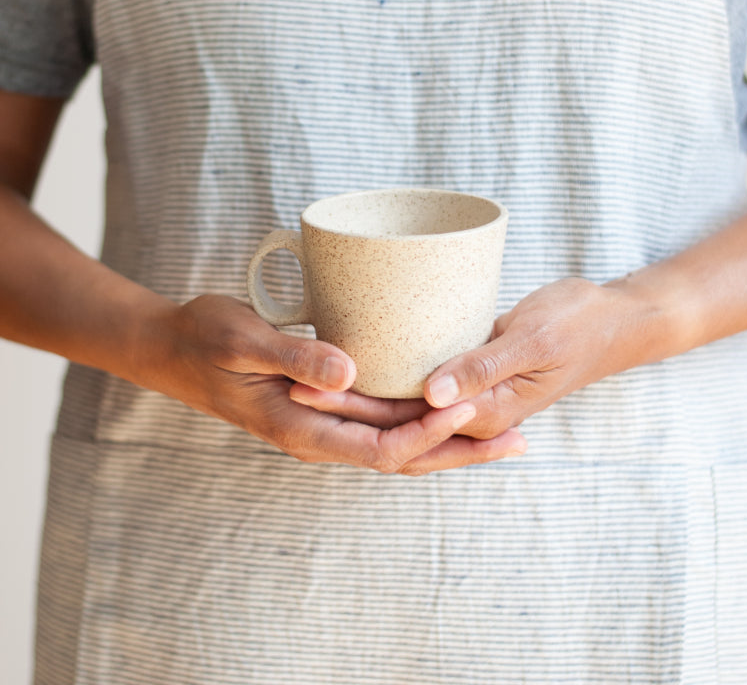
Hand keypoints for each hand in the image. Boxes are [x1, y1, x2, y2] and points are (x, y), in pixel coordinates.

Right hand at [140, 295, 526, 474]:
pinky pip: (384, 422)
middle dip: (461, 452)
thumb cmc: (205, 340)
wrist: (175, 349)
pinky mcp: (329, 405)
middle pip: (403, 458)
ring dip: (450, 440)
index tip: (468, 409)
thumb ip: (295, 355)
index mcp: (301, 428)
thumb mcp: (244, 341)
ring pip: (399, 444)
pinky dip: (423, 419)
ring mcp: (326, 424)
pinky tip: (450, 403)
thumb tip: (349, 373)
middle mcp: (320, 435)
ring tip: (504, 430)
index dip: (428, 435)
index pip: (380, 450)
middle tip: (519, 438)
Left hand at [291, 276, 657, 444]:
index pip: (404, 423)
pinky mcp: (470, 375)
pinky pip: (422, 387)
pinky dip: (390, 381)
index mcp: (483, 414)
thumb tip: (432, 395)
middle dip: (342, 405)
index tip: (307, 385)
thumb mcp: (532, 339)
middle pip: (394, 420)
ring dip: (361, 396)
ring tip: (311, 378)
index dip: (352, 408)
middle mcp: (472, 414)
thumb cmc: (579, 325)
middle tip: (292, 382)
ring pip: (404, 407)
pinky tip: (363, 364)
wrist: (613, 320)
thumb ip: (482, 367)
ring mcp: (471, 397)